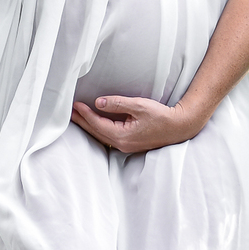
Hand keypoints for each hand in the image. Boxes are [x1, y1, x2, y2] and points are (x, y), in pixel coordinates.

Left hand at [71, 93, 204, 151]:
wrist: (179, 127)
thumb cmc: (161, 116)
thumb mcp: (139, 106)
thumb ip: (118, 104)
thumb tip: (98, 103)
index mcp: (122, 136)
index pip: (98, 124)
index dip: (85, 114)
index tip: (75, 105)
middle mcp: (121, 144)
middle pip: (96, 132)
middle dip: (82, 121)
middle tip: (69, 112)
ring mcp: (126, 146)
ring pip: (101, 136)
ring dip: (89, 126)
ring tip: (78, 117)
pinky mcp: (130, 144)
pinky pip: (108, 138)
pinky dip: (99, 130)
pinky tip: (94, 125)